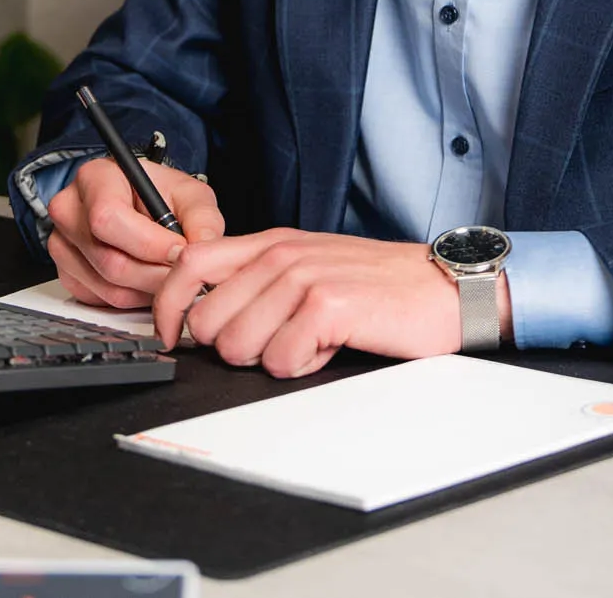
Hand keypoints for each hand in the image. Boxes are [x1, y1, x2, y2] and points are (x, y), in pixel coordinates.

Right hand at [45, 156, 224, 309]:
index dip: (149, 243)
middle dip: (156, 274)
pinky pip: (102, 301)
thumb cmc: (160, 194)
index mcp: (94, 178)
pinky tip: (147, 280)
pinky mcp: (68, 275)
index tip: (179, 250)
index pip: (108, 218)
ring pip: (109, 288)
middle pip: (110, 261)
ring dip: (148, 290)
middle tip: (182, 273)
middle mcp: (69, 210)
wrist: (139, 204)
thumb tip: (204, 247)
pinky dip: (133, 299)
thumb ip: (202, 219)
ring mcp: (62, 245)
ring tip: (168, 274)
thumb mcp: (190, 194)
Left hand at [151, 230, 511, 377]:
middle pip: (206, 319)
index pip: (187, 264)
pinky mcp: (327, 307)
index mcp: (270, 244)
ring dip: (271, 360)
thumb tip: (204, 316)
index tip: (173, 337)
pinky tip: (328, 349)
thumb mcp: (311, 269)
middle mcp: (281, 255)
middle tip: (275, 343)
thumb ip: (259, 282)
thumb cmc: (380, 287)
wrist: (445, 288)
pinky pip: (279, 360)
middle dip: (232, 348)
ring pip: (239, 346)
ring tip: (309, 343)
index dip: (168, 307)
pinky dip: (301, 367)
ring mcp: (303, 278)